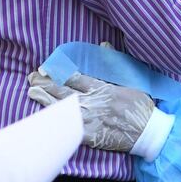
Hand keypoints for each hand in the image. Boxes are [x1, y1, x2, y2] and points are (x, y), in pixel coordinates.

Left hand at [27, 71, 153, 152]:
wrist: (149, 133)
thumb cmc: (141, 105)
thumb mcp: (132, 79)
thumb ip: (115, 63)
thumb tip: (103, 45)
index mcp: (103, 88)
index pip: (75, 78)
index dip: (57, 72)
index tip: (45, 68)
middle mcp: (94, 103)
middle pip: (64, 91)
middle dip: (46, 84)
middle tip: (32, 77)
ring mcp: (91, 120)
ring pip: (63, 108)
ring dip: (46, 100)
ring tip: (32, 92)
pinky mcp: (91, 136)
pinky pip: (69, 128)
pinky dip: (57, 121)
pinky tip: (46, 116)